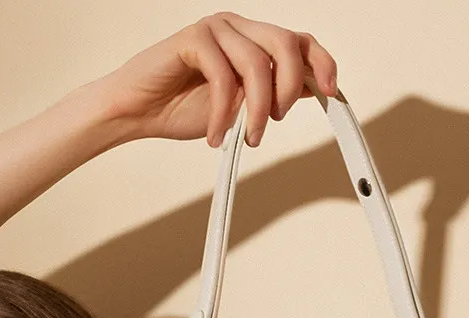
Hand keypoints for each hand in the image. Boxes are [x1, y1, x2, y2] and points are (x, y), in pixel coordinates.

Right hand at [97, 12, 338, 147]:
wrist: (137, 111)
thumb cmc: (183, 108)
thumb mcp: (241, 106)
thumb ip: (271, 94)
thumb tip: (311, 91)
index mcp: (254, 42)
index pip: (299, 42)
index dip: (321, 63)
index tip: (331, 92)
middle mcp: (239, 29)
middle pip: (286, 45)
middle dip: (287, 90)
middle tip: (270, 123)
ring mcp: (217, 30)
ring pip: (258, 63)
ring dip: (256, 109)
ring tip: (245, 137)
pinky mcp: (194, 38)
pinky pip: (225, 76)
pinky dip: (223, 113)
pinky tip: (214, 135)